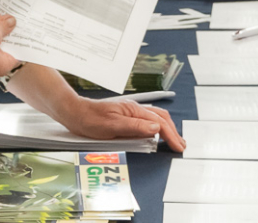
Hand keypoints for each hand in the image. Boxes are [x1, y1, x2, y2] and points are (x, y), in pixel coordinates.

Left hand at [59, 96, 184, 152]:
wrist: (75, 112)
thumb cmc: (91, 120)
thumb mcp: (112, 126)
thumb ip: (135, 127)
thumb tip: (157, 127)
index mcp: (135, 111)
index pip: (160, 123)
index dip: (171, 136)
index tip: (179, 147)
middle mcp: (136, 109)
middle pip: (162, 118)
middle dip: (174, 132)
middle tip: (182, 145)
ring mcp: (132, 111)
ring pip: (157, 117)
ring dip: (168, 128)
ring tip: (175, 139)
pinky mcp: (128, 115)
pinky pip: (149, 119)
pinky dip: (159, 126)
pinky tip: (158, 132)